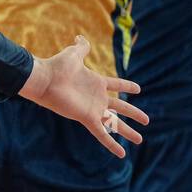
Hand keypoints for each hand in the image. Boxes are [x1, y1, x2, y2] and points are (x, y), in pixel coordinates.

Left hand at [18, 35, 147, 157]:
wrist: (44, 79)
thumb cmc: (56, 66)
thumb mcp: (73, 54)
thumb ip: (81, 48)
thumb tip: (81, 38)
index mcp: (96, 82)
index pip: (116, 84)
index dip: (126, 85)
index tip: (138, 89)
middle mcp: (97, 97)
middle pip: (120, 107)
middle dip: (133, 113)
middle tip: (146, 120)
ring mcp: (93, 109)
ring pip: (115, 123)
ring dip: (127, 131)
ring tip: (140, 139)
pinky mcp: (87, 118)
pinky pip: (102, 134)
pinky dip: (111, 144)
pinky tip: (121, 154)